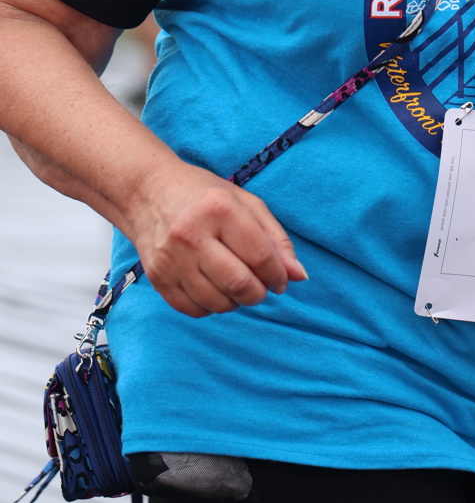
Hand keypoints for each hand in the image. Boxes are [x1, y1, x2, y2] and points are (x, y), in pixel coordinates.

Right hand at [124, 160, 308, 317]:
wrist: (147, 192)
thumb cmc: (203, 195)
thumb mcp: (245, 203)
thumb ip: (276, 238)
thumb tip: (300, 276)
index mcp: (219, 209)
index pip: (260, 255)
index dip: (278, 275)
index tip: (282, 280)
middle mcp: (192, 234)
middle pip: (239, 283)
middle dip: (260, 293)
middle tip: (262, 287)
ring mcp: (171, 259)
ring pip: (217, 302)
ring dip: (237, 302)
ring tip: (239, 287)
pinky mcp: (157, 278)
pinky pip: (193, 310)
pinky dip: (212, 307)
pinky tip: (215, 290)